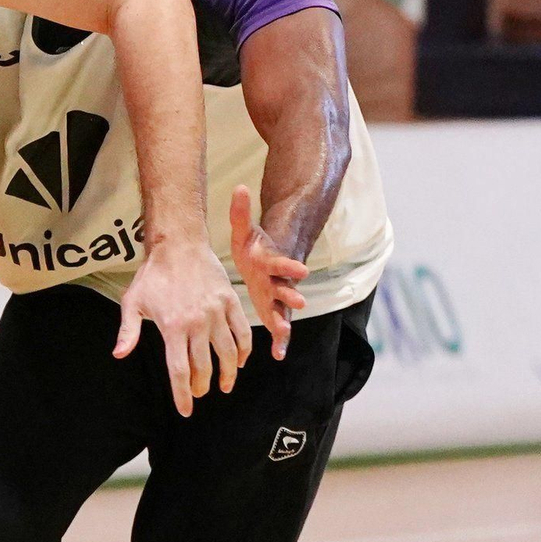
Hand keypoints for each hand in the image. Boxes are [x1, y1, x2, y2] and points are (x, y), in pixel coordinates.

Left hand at [116, 239, 248, 416]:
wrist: (179, 245)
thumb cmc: (152, 275)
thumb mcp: (133, 301)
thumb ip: (128, 331)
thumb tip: (119, 354)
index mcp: (172, 326)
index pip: (179, 371)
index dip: (183, 394)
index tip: (186, 410)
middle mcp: (197, 323)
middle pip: (204, 367)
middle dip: (202, 386)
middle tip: (200, 393)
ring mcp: (217, 313)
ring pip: (228, 354)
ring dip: (227, 374)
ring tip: (224, 385)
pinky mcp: (231, 303)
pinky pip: (243, 333)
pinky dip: (244, 351)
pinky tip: (240, 361)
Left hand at [229, 185, 309, 360]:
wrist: (266, 262)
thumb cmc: (253, 247)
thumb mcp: (245, 229)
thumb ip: (241, 211)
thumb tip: (238, 187)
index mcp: (270, 263)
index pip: (282, 264)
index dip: (290, 266)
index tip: (302, 269)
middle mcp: (278, 282)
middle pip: (286, 289)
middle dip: (292, 295)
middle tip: (300, 301)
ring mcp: (277, 298)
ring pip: (284, 311)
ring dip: (284, 321)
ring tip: (283, 333)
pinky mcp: (274, 311)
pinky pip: (278, 327)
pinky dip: (280, 341)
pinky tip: (278, 354)